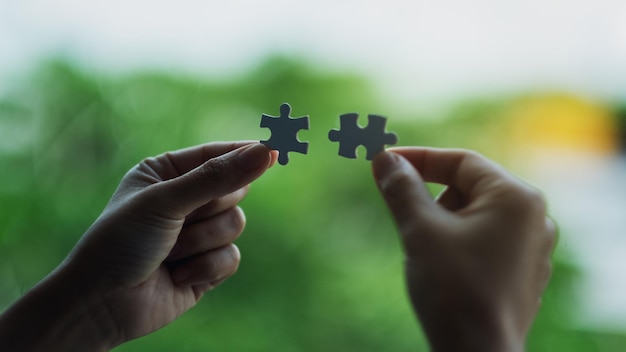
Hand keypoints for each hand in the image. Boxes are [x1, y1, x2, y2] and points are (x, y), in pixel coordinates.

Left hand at [0, 141, 275, 350]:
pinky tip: (177, 276)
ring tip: (170, 253)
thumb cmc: (121, 242)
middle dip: (210, 209)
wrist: (100, 304)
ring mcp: (197, 234)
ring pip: (236, 224)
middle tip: (183, 218)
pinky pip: (231, 257)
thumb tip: (268, 151)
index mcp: (167, 172)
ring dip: (202, 241)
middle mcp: (185, 199)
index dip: (245, 153)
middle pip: (235, 190)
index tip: (275, 149)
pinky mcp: (206, 266)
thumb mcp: (166, 202)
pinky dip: (205, 267)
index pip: (217, 154)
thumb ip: (218, 177)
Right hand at [372, 148, 555, 351]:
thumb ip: (401, 188)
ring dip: (442, 222)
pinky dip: (457, 243)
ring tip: (425, 252)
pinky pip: (485, 242)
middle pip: (470, 188)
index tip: (384, 163)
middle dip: (431, 198)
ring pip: (475, 216)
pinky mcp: (523, 273)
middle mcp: (534, 219)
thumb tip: (383, 158)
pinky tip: (443, 269)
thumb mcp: (420, 230)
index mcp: (517, 198)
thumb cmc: (453, 289)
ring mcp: (532, 248)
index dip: (418, 159)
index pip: (461, 161)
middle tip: (403, 217)